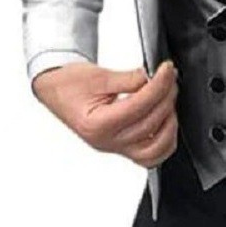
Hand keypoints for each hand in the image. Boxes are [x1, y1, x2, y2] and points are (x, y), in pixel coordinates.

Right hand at [31, 59, 179, 168]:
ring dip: (170, 122)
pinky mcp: (122, 149)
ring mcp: (115, 148)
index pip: (140, 105)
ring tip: (168, 99)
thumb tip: (151, 78)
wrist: (55, 91)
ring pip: (156, 147)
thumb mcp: (97, 75)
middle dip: (166, 96)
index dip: (159, 85)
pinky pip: (151, 156)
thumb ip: (128, 79)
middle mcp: (107, 141)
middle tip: (169, 78)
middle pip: (151, 123)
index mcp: (98, 124)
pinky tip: (167, 122)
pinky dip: (165, 142)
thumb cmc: (68, 85)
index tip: (166, 70)